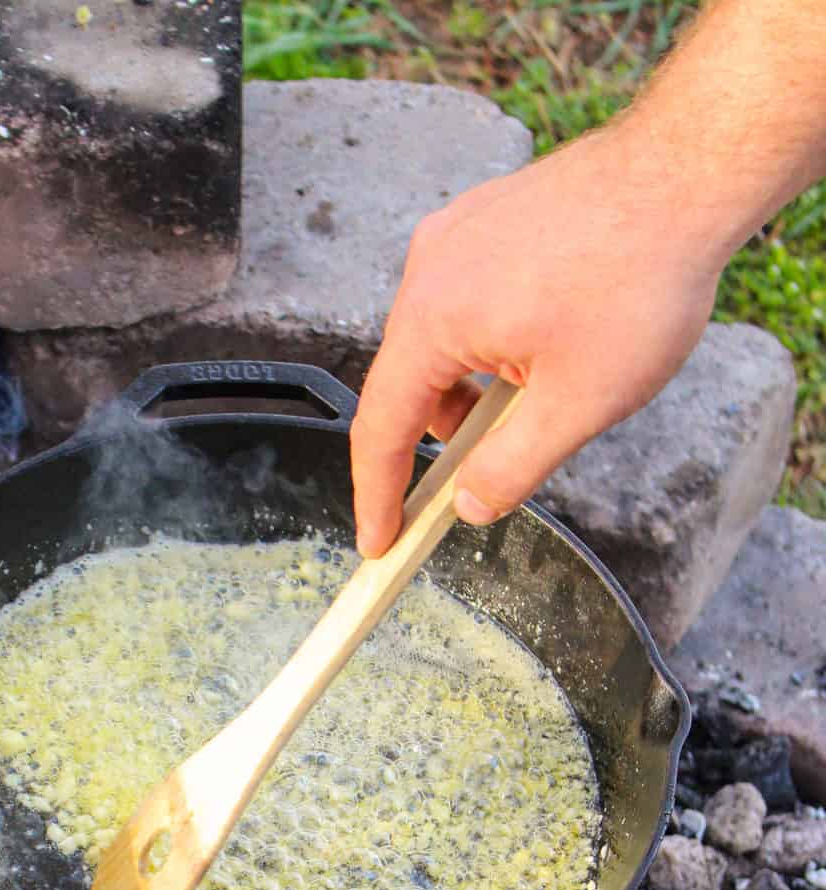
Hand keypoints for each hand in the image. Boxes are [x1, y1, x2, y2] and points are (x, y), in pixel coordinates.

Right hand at [350, 127, 724, 557]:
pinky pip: (468, 300)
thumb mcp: (578, 404)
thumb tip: (471, 505)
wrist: (690, 170)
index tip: (379, 540)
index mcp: (433, 316)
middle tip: (482, 480)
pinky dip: (491, 343)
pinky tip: (548, 350)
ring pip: (442, 340)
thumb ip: (511, 468)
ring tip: (540, 402)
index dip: (377, 495)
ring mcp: (457, 235)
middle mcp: (430, 267)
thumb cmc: (640, 274)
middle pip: (410, 381)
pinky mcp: (488, 218)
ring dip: (473, 388)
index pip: (381, 428)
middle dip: (443, 438)